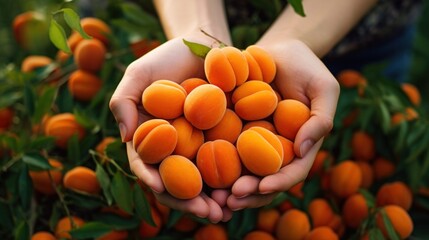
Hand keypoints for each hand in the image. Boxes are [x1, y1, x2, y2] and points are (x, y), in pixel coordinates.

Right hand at [109, 37, 229, 222]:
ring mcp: (199, 148)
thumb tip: (125, 138)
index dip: (152, 180)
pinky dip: (235, 180)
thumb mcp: (139, 74)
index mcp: (151, 140)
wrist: (204, 46)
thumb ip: (124, 101)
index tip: (160, 188)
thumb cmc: (168, 58)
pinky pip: (229, 164)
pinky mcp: (225, 141)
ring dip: (213, 200)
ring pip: (204, 182)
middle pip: (178, 184)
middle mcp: (175, 150)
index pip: (148, 167)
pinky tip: (246, 189)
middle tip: (206, 212)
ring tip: (226, 210)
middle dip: (188, 202)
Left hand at [227, 39, 339, 209]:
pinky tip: (197, 171)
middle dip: (248, 194)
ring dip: (227, 188)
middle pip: (263, 180)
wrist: (276, 51)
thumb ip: (321, 119)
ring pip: (241, 173)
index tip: (261, 187)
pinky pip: (222, 150)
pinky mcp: (232, 131)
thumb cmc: (305, 67)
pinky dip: (212, 164)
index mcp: (298, 146)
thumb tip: (303, 150)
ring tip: (212, 196)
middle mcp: (274, 150)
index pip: (291, 172)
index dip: (278, 183)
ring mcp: (252, 143)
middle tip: (230, 200)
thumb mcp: (324, 88)